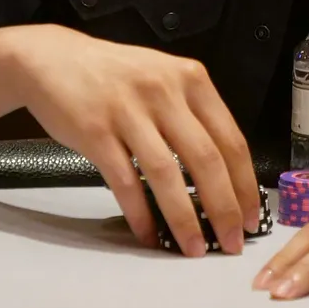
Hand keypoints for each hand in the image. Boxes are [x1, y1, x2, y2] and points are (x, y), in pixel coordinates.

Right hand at [2, 25, 258, 257]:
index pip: (231, 138)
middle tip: (232, 242)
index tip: (253, 215)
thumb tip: (224, 175)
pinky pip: (125, 181)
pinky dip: (140, 213)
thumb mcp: (165, 78)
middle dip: (224, 208)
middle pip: (206, 159)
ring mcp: (129, 110)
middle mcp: (164, 91)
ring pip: (167, 175)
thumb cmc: (115, 75)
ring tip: (193, 248)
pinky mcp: (96, 131)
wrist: (55, 59)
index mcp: (191, 79)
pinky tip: (148, 234)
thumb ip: (193, 115)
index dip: (245, 184)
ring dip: (184, 218)